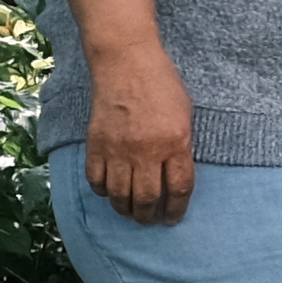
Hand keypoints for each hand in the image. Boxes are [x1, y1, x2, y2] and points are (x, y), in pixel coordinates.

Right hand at [85, 38, 198, 226]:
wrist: (126, 63)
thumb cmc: (161, 84)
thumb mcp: (185, 114)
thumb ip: (181, 147)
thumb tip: (175, 178)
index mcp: (175, 142)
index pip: (179, 189)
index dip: (177, 209)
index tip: (173, 218)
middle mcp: (146, 151)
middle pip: (147, 199)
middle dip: (149, 216)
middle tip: (150, 220)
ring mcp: (118, 150)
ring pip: (119, 196)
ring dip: (126, 210)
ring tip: (131, 212)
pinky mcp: (96, 145)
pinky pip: (96, 181)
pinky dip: (103, 192)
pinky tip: (110, 192)